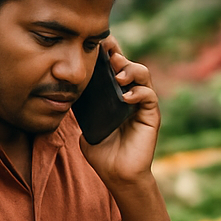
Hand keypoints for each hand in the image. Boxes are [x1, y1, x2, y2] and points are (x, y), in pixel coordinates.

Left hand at [79, 37, 159, 188]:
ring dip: (130, 70)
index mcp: (115, 97)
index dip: (109, 54)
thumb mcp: (86, 129)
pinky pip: (148, 96)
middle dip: (118, 55)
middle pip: (129, 65)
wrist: (117, 176)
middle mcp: (130, 97)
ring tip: (117, 75)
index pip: (114, 69)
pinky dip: (138, 93)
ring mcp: (142, 105)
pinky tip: (125, 97)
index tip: (96, 44)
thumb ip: (82, 112)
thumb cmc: (103, 155)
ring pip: (143, 75)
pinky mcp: (151, 116)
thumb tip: (69, 97)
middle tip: (107, 53)